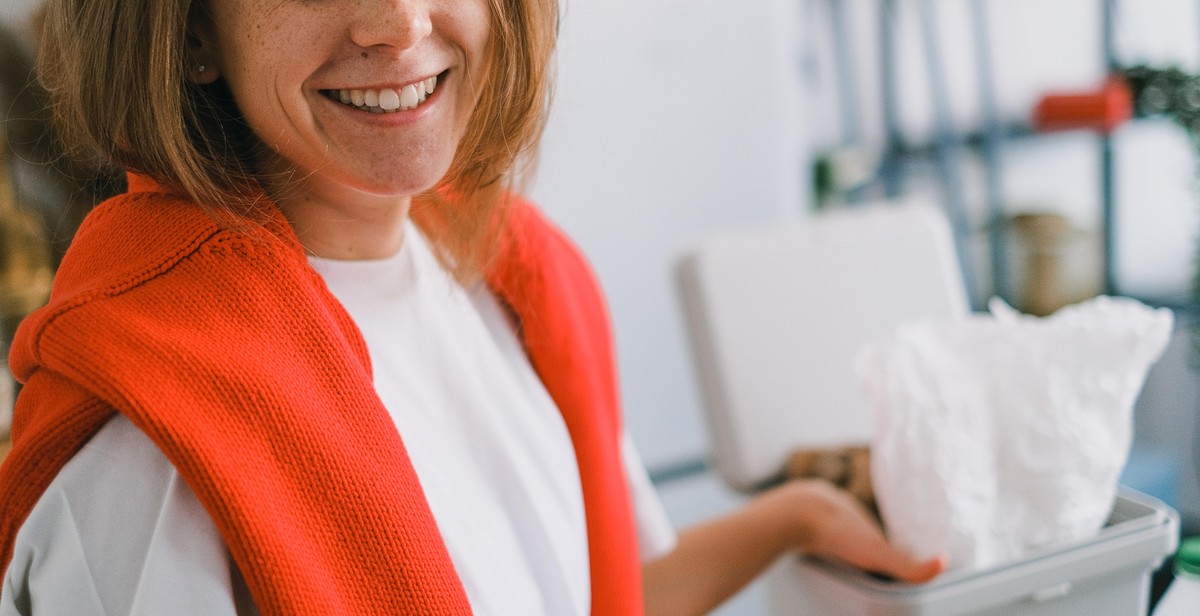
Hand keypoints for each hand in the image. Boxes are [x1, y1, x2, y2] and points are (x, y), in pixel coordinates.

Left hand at [773, 479, 946, 583]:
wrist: (791, 514)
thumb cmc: (836, 532)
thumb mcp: (877, 553)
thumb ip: (908, 566)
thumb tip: (944, 564)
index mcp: (862, 516)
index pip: (878, 533)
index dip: (884, 546)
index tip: (888, 560)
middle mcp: (839, 507)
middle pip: (852, 526)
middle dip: (857, 539)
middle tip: (860, 559)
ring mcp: (814, 508)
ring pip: (826, 523)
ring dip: (830, 534)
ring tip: (834, 553)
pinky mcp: (791, 513)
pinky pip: (803, 525)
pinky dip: (808, 534)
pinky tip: (806, 543)